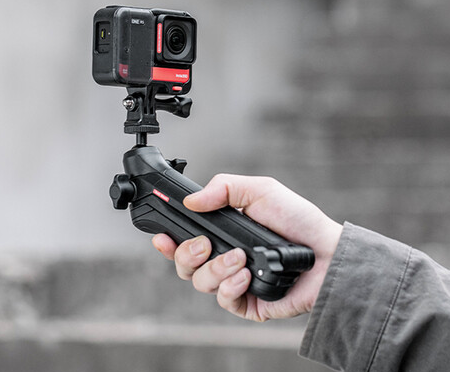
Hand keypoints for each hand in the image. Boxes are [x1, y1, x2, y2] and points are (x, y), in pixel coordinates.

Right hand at [152, 174, 342, 321]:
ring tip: (240, 257)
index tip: (162, 236)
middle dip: (187, 255)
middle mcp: (224, 256)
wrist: (326, 253)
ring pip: (201, 282)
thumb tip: (191, 200)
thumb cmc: (297, 220)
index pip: (185, 238)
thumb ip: (223, 187)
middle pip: (184, 264)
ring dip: (217, 268)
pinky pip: (223, 299)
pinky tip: (247, 275)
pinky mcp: (246, 301)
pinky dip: (231, 286)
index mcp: (223, 232)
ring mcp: (234, 280)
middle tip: (205, 244)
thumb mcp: (260, 190)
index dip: (169, 240)